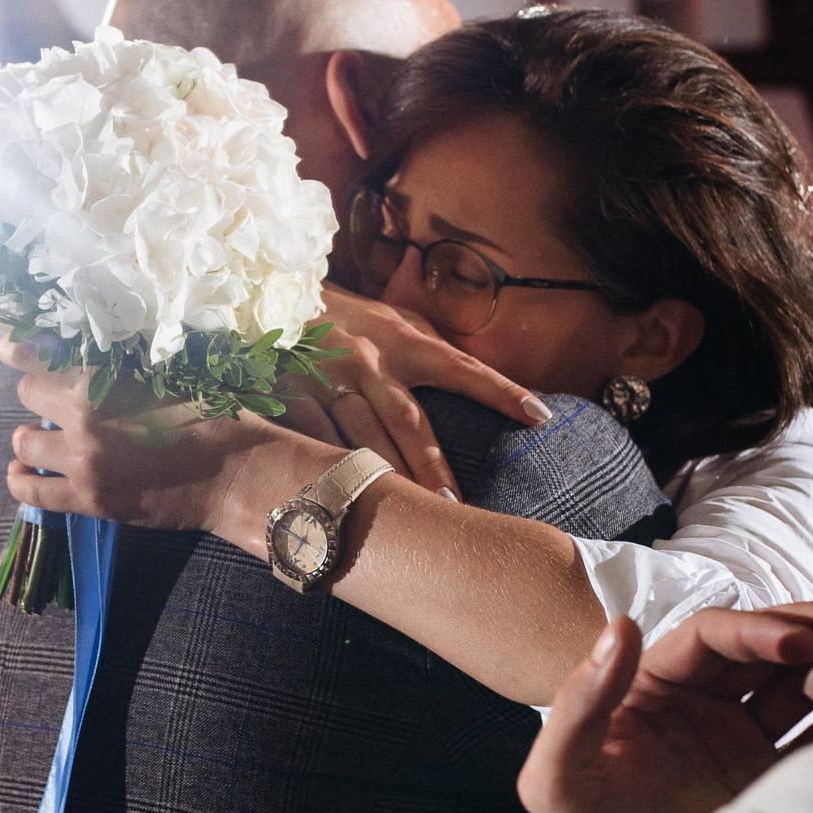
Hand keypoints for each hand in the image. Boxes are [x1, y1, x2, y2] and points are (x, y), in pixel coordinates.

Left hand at [0, 336, 331, 539]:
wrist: (240, 472)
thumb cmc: (216, 414)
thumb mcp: (170, 371)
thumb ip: (122, 363)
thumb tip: (82, 348)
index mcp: (104, 378)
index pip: (33, 353)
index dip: (16, 347)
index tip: (8, 346)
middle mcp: (84, 417)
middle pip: (26, 395)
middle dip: (40, 395)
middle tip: (59, 401)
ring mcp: (83, 462)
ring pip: (22, 443)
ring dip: (33, 438)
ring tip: (50, 440)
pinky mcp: (90, 500)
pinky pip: (30, 493)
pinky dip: (22, 481)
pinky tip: (26, 474)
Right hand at [299, 285, 552, 497]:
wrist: (274, 297)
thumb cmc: (350, 316)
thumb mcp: (395, 319)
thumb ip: (432, 348)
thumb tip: (478, 373)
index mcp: (403, 341)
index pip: (461, 367)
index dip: (500, 390)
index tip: (539, 414)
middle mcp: (369, 362)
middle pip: (407, 421)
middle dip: (431, 464)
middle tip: (456, 505)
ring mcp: (329, 381)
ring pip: (361, 438)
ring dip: (386, 477)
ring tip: (411, 516)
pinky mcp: (292, 398)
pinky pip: (313, 441)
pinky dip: (329, 470)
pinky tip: (343, 500)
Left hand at [520, 605, 812, 812]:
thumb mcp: (557, 778)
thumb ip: (578, 703)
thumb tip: (622, 625)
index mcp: (651, 687)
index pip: (711, 637)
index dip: (756, 629)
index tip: (799, 642)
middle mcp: (700, 703)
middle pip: (762, 651)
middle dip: (809, 635)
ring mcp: (740, 737)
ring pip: (796, 687)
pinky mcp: (770, 774)